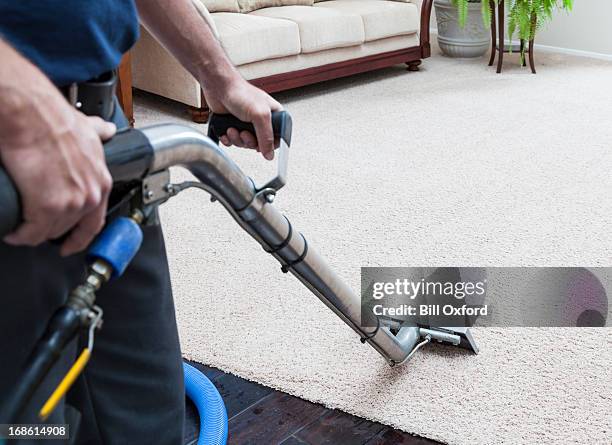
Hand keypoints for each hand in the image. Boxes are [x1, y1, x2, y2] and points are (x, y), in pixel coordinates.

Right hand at [1, 109, 114, 255]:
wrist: (29, 114)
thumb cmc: (52, 119)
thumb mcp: (86, 128)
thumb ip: (98, 133)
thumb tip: (105, 130)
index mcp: (100, 181)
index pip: (95, 222)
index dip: (80, 237)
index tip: (70, 245)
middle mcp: (90, 196)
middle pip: (68, 228)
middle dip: (49, 229)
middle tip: (34, 225)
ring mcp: (70, 204)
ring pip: (48, 232)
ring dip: (33, 232)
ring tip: (20, 226)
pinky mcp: (46, 208)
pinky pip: (31, 233)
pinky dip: (20, 235)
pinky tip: (13, 231)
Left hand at [204, 78, 281, 159]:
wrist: (218, 87)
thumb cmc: (240, 93)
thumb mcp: (260, 115)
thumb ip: (266, 136)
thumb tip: (269, 154)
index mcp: (273, 116)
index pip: (278, 138)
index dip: (270, 145)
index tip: (261, 145)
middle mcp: (261, 120)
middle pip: (260, 144)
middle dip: (249, 141)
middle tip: (244, 133)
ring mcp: (247, 124)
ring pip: (245, 143)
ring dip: (237, 139)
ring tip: (232, 128)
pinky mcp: (234, 126)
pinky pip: (233, 142)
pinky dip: (228, 138)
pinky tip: (226, 129)